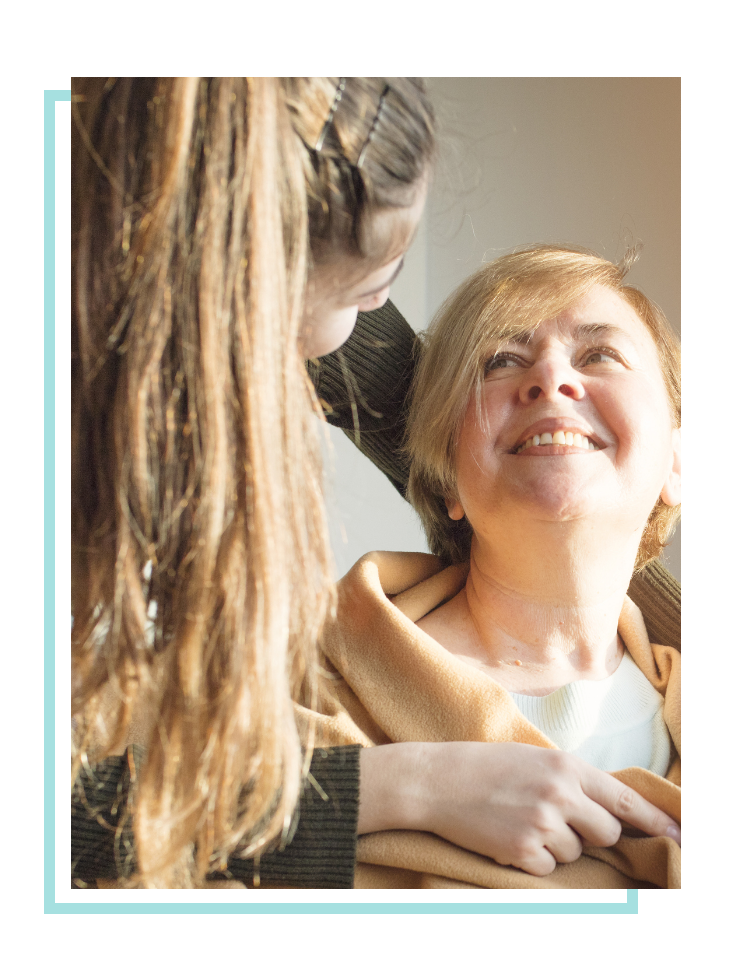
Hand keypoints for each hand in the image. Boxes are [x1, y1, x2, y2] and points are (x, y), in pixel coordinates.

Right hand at [358, 741, 680, 876]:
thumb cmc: (487, 767)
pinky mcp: (523, 851)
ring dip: (556, 846)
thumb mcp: (537, 759)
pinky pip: (549, 869)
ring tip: (522, 821)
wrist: (439, 780)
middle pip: (607, 834)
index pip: (626, 801)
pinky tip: (509, 836)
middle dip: (591, 836)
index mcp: (568, 766)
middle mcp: (562, 794)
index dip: (657, 822)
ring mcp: (543, 823)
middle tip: (560, 822)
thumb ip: (574, 780)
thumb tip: (611, 810)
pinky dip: (533, 860)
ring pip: (575, 854)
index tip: (680, 836)